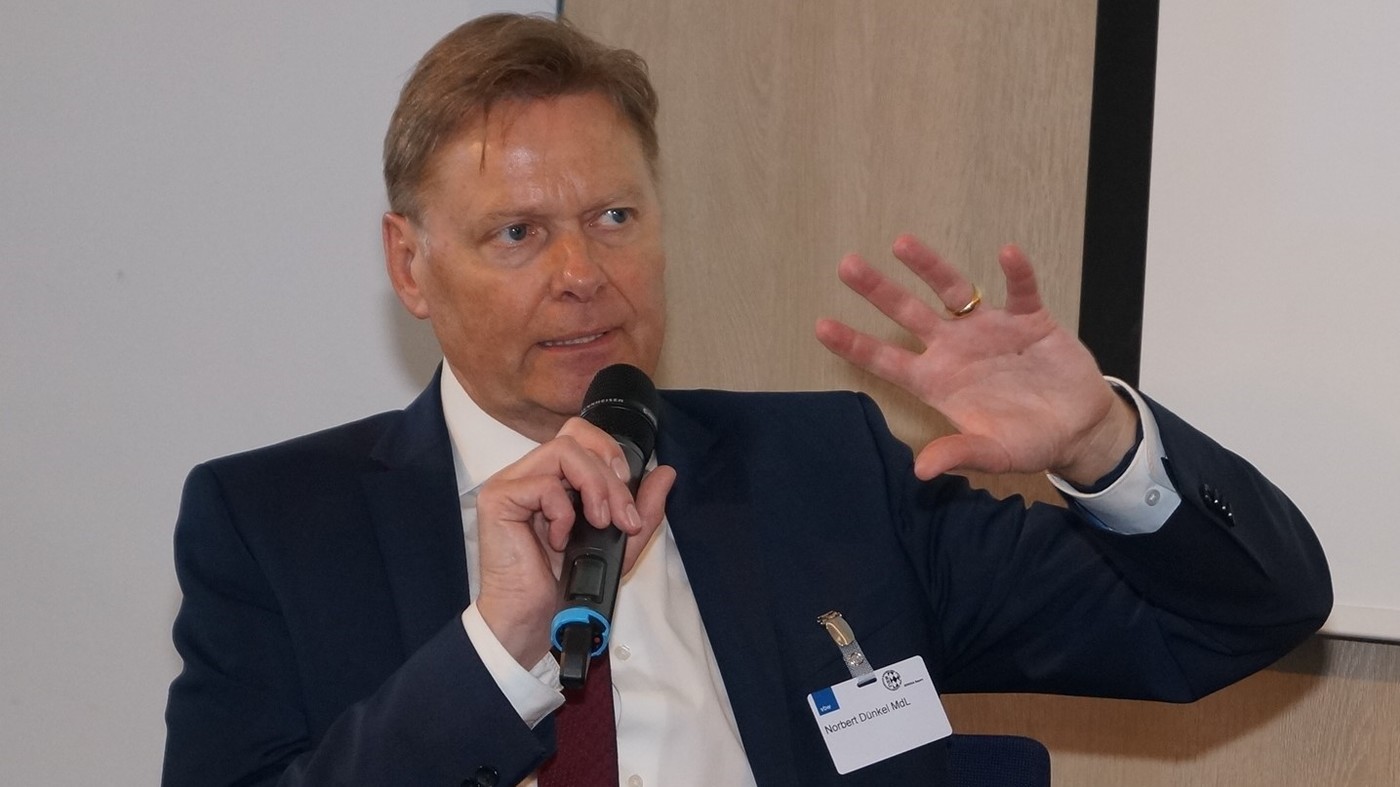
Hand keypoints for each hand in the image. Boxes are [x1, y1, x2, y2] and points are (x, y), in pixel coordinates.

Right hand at [472, 417, 675, 666]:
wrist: (533, 621)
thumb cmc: (565, 585)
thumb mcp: (618, 544)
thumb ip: (643, 508)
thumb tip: (666, 473)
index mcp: (553, 478)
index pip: (581, 436)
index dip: (610, 453)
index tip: (627, 494)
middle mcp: (529, 473)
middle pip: (575, 436)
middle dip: (609, 474)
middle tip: (620, 515)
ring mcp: (511, 483)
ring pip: (562, 451)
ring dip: (594, 487)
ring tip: (599, 523)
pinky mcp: (498, 498)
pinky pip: (543, 484)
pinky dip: (563, 513)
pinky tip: (560, 541)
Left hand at [815, 234, 1137, 484]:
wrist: (1078, 429)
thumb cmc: (1028, 442)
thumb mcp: (994, 454)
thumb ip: (960, 454)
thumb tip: (921, 471)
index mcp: (938, 381)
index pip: (887, 360)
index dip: (856, 344)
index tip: (821, 327)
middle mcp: (955, 349)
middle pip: (908, 313)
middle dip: (878, 290)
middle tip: (846, 265)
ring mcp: (989, 330)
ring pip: (954, 290)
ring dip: (929, 266)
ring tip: (901, 243)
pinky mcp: (1030, 319)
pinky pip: (1021, 290)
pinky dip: (1016, 273)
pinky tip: (1007, 253)